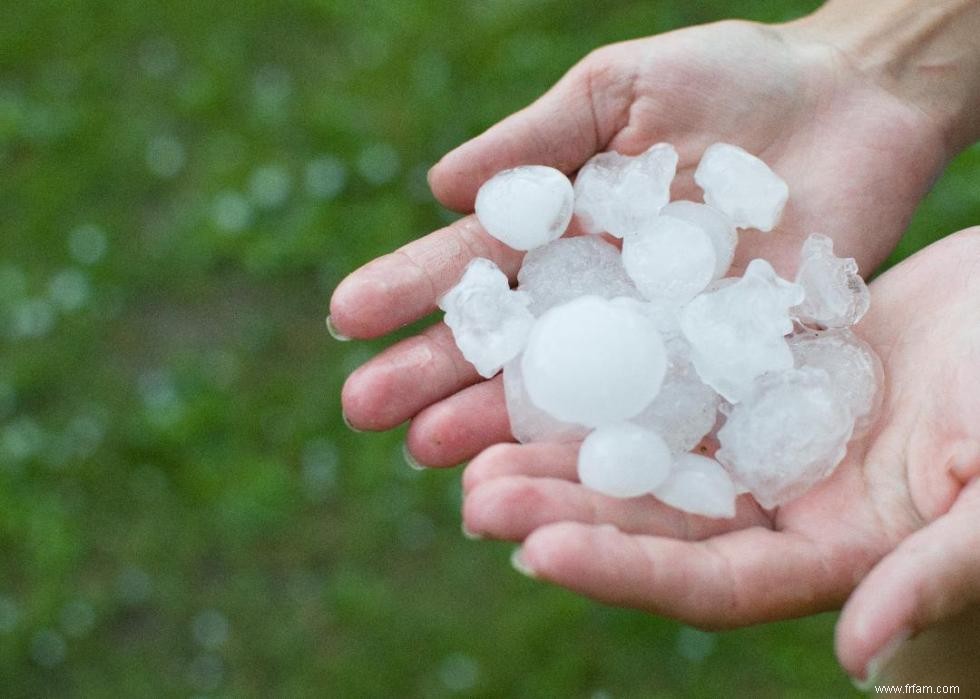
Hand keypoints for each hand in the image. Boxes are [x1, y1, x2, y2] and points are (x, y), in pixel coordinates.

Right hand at [330, 18, 948, 466]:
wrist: (852, 100)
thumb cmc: (730, 82)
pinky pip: (667, 411)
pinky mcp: (725, 365)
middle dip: (436, 376)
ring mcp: (658, 337)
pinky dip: (613, 445)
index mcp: (563, 230)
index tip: (348, 317)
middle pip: (509, 343)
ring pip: (569, 391)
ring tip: (435, 456)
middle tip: (366, 412)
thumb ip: (536, 140)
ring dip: (501, 424)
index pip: (476, 267)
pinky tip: (562, 473)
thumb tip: (438, 188)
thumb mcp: (619, 90)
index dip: (412, 289)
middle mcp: (597, 295)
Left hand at [460, 227, 979, 685]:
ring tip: (476, 445)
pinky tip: (543, 364)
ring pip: (646, 455)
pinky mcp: (751, 373)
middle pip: (656, 523)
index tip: (537, 550)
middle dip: (565, 513)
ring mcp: (762, 439)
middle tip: (474, 495)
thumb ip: (942, 570)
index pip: (711, 583)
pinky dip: (607, 379)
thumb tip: (859, 656)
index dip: (626, 573)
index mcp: (833, 553)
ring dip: (565, 452)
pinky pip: (665, 379)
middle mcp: (783, 506)